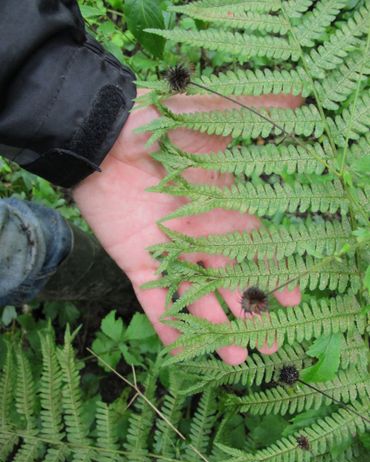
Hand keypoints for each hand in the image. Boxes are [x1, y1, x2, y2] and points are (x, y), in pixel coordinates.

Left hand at [73, 89, 301, 364]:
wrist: (102, 136)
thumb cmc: (157, 125)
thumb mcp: (210, 118)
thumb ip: (251, 113)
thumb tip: (295, 96)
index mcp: (223, 209)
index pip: (257, 248)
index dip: (276, 275)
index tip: (294, 301)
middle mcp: (200, 236)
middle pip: (231, 282)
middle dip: (249, 313)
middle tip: (269, 346)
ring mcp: (170, 252)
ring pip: (198, 298)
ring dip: (216, 329)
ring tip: (235, 360)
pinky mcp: (139, 263)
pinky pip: (155, 301)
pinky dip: (168, 325)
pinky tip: (183, 351)